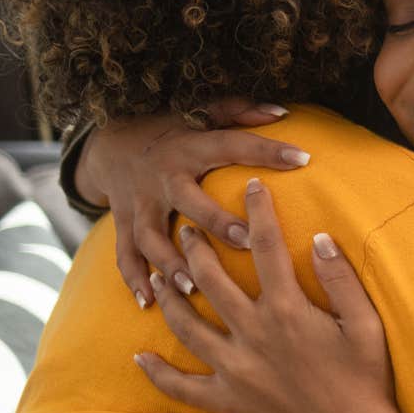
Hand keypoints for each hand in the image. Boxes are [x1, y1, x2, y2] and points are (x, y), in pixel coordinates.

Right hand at [77, 99, 306, 307]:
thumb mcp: (201, 111)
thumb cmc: (171, 130)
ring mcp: (139, 204)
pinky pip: (125, 254)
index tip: (303, 159)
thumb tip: (282, 113)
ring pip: (151, 236)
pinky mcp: (123, 224)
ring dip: (170, 262)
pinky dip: (134, 278)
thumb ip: (240, 111)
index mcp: (189, 147)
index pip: (232, 145)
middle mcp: (163, 177)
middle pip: (187, 200)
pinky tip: (149, 301)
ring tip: (192, 286)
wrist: (109, 144)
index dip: (267, 150)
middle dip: (214, 221)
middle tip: (245, 241)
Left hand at [132, 177, 413, 412]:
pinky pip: (182, 386)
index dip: (259, 212)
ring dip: (170, 297)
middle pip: (212, 281)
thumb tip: (320, 238)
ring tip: (159, 275)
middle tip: (185, 228)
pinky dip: (158, 372)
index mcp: (288, 310)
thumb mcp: (366, 324)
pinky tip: (140, 356)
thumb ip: (340, 280)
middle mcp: (253, 334)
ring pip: (187, 325)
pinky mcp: (227, 400)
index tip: (251, 186)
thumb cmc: (366, 379)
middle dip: (196, 248)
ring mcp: (235, 369)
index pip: (267, 248)